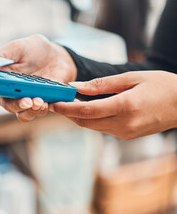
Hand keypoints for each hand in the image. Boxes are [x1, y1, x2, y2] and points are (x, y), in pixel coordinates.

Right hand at [0, 35, 76, 121]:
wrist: (57, 55)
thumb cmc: (34, 49)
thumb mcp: (17, 47)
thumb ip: (1, 55)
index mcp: (1, 78)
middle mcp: (11, 92)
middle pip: (7, 105)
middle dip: (16, 105)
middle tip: (26, 101)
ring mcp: (25, 99)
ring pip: (21, 113)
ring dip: (29, 111)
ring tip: (39, 102)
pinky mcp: (40, 103)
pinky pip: (36, 113)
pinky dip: (40, 111)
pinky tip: (46, 102)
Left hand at [52, 71, 176, 139]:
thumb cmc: (161, 86)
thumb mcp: (131, 78)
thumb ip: (101, 84)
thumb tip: (76, 87)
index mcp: (124, 107)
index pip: (85, 111)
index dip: (65, 108)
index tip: (51, 103)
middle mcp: (123, 124)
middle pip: (85, 122)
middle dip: (67, 113)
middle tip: (54, 102)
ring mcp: (125, 133)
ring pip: (92, 126)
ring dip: (77, 116)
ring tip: (67, 103)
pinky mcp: (127, 135)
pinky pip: (102, 128)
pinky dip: (90, 119)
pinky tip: (86, 108)